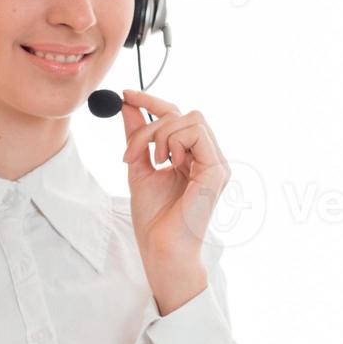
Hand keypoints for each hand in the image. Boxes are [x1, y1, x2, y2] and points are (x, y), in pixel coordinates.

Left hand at [119, 89, 227, 308]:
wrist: (160, 248)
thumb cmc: (154, 219)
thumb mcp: (139, 168)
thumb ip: (137, 137)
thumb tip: (127, 106)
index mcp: (193, 158)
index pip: (178, 118)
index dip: (152, 102)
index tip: (125, 96)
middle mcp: (209, 158)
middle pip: (184, 114)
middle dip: (152, 123)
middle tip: (132, 150)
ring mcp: (217, 164)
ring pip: (192, 118)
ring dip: (162, 134)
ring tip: (154, 161)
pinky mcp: (217, 170)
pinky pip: (196, 134)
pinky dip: (175, 143)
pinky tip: (168, 164)